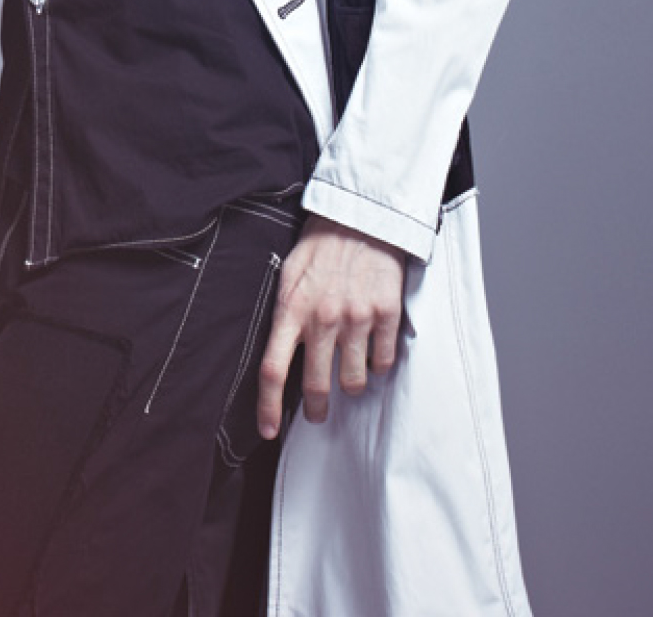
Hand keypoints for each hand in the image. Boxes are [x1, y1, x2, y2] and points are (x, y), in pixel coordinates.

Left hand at [255, 212, 406, 440]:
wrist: (360, 221)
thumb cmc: (320, 250)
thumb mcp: (288, 276)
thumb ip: (284, 315)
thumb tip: (279, 354)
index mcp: (290, 310)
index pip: (272, 369)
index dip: (267, 406)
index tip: (268, 430)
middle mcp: (322, 320)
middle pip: (315, 385)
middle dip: (316, 407)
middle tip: (316, 413)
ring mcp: (356, 319)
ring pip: (353, 380)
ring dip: (349, 384)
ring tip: (346, 373)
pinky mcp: (385, 316)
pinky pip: (382, 361)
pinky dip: (376, 364)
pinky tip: (370, 351)